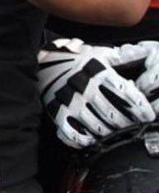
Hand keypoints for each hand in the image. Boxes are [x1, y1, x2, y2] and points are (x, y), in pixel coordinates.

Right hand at [38, 38, 155, 148]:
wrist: (43, 63)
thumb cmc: (77, 61)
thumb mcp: (100, 54)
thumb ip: (123, 56)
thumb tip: (143, 53)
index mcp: (98, 72)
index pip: (125, 94)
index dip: (140, 107)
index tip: (148, 115)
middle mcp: (84, 88)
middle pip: (113, 114)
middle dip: (127, 123)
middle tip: (133, 126)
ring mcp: (70, 102)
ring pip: (96, 126)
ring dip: (109, 133)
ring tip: (115, 133)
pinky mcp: (57, 112)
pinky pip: (72, 133)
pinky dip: (84, 139)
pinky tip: (92, 139)